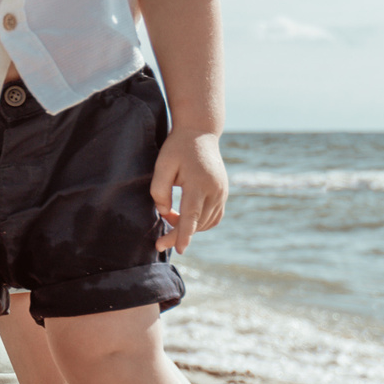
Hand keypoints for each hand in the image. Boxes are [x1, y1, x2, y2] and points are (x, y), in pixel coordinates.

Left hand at [149, 129, 226, 252]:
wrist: (200, 133)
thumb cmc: (177, 148)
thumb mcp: (162, 164)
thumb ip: (160, 190)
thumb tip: (164, 212)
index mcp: (198, 182)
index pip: (191, 215)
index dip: (184, 234)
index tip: (180, 250)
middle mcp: (215, 190)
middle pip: (198, 222)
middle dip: (179, 235)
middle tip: (159, 242)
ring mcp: (222, 192)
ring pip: (206, 222)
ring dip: (189, 227)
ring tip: (170, 217)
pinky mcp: (223, 193)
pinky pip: (214, 217)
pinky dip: (200, 223)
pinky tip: (186, 218)